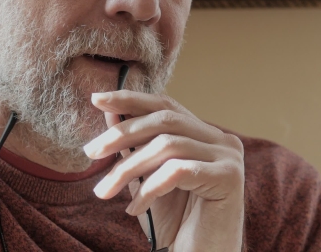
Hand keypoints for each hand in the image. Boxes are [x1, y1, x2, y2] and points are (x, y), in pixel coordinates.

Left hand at [84, 91, 245, 250]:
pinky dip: (149, 188)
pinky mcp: (230, 178)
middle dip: (122, 134)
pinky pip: (178, 171)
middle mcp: (222, 140)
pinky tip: (135, 208)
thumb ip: (134, 146)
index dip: (131, 99)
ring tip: (104, 191)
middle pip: (164, 120)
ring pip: (167, 145)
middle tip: (91, 151)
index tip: (97, 99)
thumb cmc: (176, 223)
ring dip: (128, 167)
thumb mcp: (146, 178)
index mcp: (205, 135)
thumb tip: (109, 111)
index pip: (166, 105)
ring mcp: (229, 157)